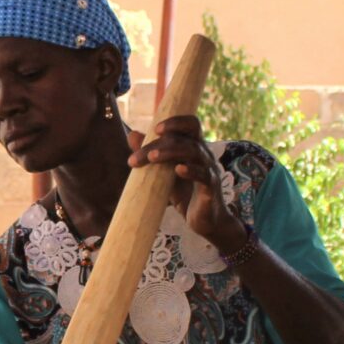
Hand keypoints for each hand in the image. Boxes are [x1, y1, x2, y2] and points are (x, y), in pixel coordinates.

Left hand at [131, 116, 242, 251]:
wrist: (204, 221)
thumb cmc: (185, 194)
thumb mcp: (164, 173)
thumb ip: (151, 154)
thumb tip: (132, 134)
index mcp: (194, 148)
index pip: (191, 124)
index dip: (176, 121)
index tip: (155, 129)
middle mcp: (204, 155)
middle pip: (186, 138)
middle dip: (161, 142)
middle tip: (139, 156)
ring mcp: (209, 170)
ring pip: (194, 152)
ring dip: (171, 152)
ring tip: (152, 158)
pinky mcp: (211, 188)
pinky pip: (204, 175)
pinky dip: (191, 170)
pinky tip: (178, 170)